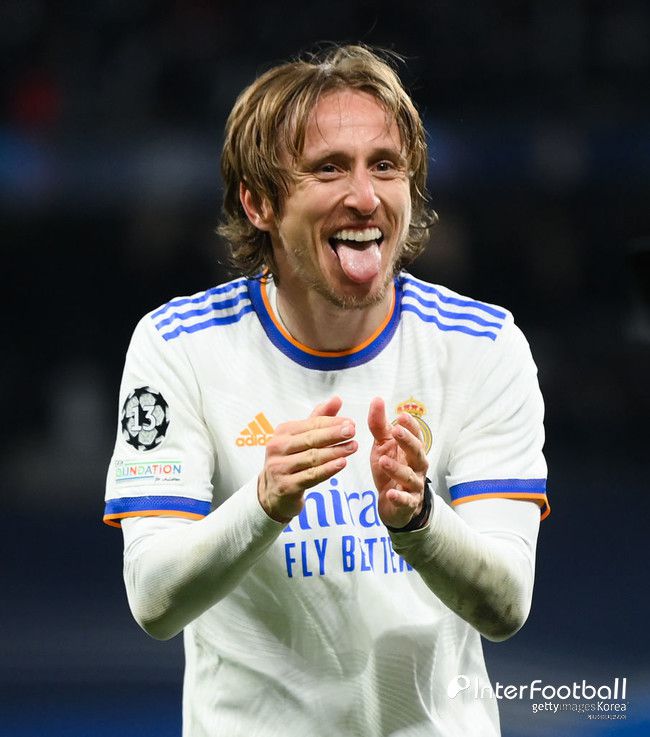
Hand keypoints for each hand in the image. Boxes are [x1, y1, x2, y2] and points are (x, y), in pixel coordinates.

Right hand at [258, 396, 357, 522]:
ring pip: (312, 457)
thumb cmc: (290, 461)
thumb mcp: (300, 438)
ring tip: (353, 447)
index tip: (350, 423)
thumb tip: (336, 399)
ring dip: (335, 452)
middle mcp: (277, 448)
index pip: (310, 424)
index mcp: (282, 432)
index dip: (331, 423)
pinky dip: (327, 470)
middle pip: (310, 439)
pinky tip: (342, 463)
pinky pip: (310, 476)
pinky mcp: (286, 486)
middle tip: (352, 431)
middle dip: (333, 434)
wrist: (272, 494)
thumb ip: (319, 419)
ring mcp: (279, 468)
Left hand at [368, 397, 428, 529]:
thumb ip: (379, 426)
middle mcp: (417, 466)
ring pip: (409, 476)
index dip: (411, 425)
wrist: (393, 504)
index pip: (416, 435)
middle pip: (417, 453)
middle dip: (408, 442)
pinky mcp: (408, 504)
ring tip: (383, 460)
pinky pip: (405, 500)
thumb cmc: (390, 469)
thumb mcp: (382, 446)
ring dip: (397, 469)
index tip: (401, 415)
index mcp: (411, 450)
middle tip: (396, 431)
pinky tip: (390, 493)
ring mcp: (414, 485)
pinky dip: (398, 497)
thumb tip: (377, 399)